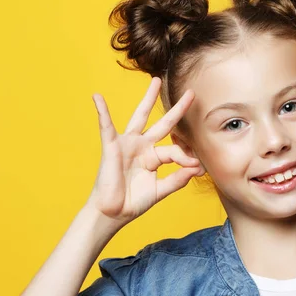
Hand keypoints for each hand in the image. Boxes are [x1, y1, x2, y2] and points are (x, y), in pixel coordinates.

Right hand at [87, 77, 200, 228]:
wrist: (112, 214)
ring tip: (155, 81)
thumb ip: (178, 179)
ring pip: (140, 117)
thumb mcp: (160, 190)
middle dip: (177, 110)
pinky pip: (106, 126)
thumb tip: (197, 168)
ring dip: (148, 99)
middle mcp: (142, 147)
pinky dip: (102, 112)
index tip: (198, 167)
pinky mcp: (112, 146)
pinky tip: (97, 98)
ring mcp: (128, 144)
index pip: (175, 150)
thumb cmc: (132, 202)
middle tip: (191, 94)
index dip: (186, 157)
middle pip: (163, 124)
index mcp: (153, 157)